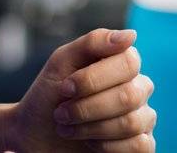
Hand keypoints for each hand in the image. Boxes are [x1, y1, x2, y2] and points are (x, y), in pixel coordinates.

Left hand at [2, 28, 155, 151]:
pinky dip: (108, 147)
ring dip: (92, 128)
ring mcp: (142, 118)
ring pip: (132, 123)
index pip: (129, 63)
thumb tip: (131, 36)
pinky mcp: (139, 145)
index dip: (94, 78)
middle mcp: (138, 88)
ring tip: (68, 129)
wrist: (34, 133)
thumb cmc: (49, 95)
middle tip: (61, 113)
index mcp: (122, 64)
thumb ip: (94, 42)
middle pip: (130, 96)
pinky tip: (90, 143)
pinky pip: (140, 146)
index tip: (65, 88)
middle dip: (87, 108)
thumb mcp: (62, 62)